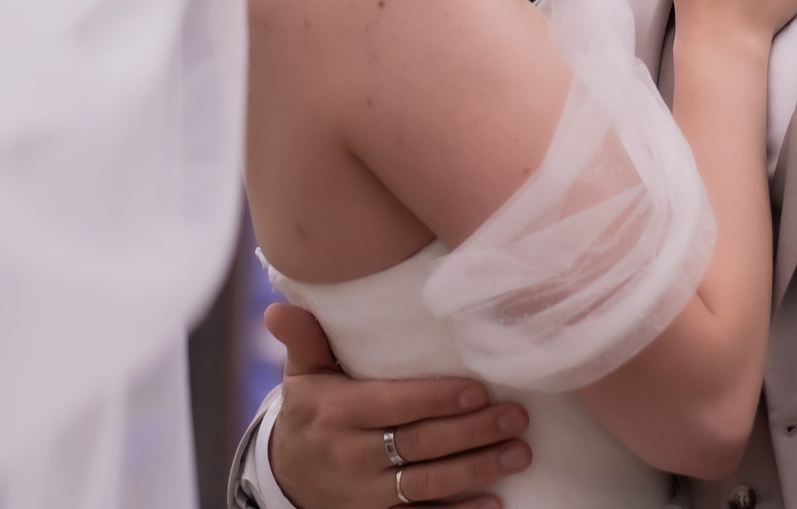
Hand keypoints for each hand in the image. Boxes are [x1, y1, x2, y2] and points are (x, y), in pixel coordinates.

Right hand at [266, 304, 530, 508]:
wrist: (287, 479)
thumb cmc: (310, 412)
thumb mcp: (303, 376)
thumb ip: (304, 340)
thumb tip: (277, 307)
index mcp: (335, 413)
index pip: (393, 405)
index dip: (436, 399)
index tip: (478, 390)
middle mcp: (350, 456)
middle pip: (420, 444)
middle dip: (472, 431)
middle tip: (516, 416)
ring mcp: (364, 495)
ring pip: (428, 482)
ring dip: (477, 469)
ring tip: (519, 452)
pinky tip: (495, 502)